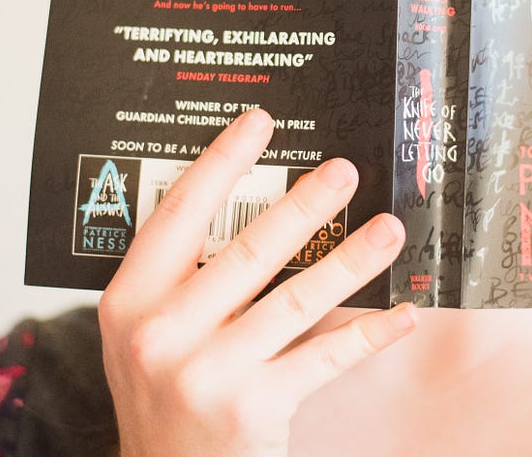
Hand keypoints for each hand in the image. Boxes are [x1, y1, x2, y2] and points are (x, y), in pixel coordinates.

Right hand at [98, 109, 415, 455]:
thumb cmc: (164, 395)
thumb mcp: (150, 332)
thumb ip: (184, 279)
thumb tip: (261, 207)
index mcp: (130, 300)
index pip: (179, 214)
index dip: (222, 163)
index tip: (259, 124)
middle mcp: (162, 333)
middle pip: (247, 250)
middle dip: (304, 205)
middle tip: (344, 171)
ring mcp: (206, 372)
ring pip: (295, 299)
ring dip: (351, 260)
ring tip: (388, 230)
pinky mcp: (251, 408)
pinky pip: (323, 358)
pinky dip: (368, 334)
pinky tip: (401, 314)